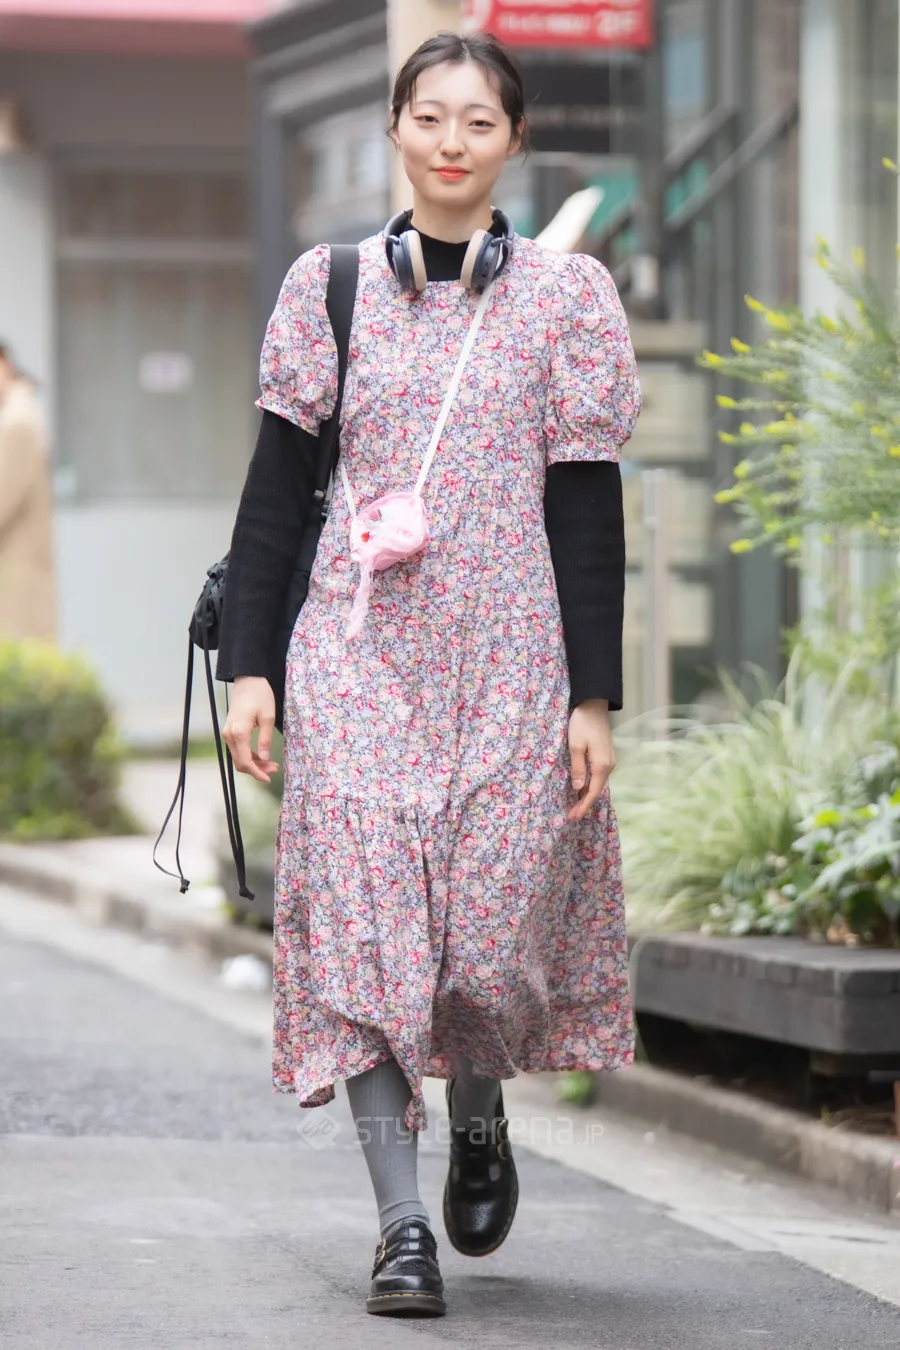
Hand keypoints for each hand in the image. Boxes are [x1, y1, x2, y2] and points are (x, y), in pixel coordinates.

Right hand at [222, 676, 279, 783]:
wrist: (248, 681)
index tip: (269, 778)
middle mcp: (229, 735)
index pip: (245, 762)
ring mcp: (227, 733)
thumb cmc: (260, 695)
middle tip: (275, 769)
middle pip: (240, 762)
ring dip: (254, 764)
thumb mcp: (268, 717)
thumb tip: (265, 759)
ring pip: (238, 757)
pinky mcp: (230, 731)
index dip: (257, 773)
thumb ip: (265, 739)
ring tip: (272, 764)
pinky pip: (237, 750)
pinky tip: (262, 756)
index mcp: (239, 732)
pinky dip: (249, 756)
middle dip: (257, 770)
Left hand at [567, 699, 614, 822]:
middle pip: (597, 790)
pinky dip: (590, 785)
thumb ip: (577, 768)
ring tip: (575, 806)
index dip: (583, 806)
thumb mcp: (575, 746)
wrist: (594, 705)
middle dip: (585, 804)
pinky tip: (582, 789)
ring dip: (587, 795)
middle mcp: (609, 765)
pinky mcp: (606, 755)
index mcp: (601, 765)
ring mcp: (609, 760)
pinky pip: (598, 775)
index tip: (573, 817)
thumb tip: (578, 789)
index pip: (593, 792)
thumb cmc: (582, 723)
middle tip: (572, 816)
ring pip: (598, 783)